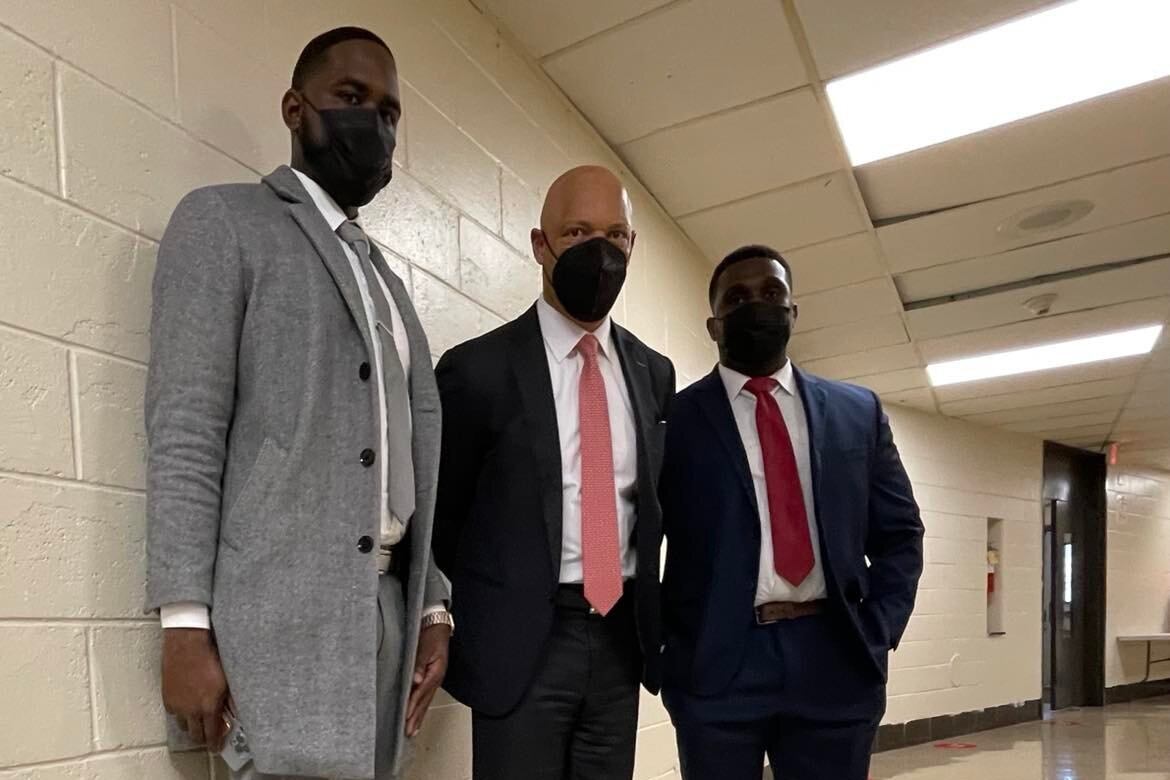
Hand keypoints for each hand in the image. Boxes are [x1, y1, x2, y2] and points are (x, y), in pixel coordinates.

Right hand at [162, 628, 229, 750]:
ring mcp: (177, 705)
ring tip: (199, 718)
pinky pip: (175, 713)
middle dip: (203, 737)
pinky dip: (182, 713)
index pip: (211, 734)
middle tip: (209, 735)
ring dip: (192, 724)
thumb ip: (229, 700)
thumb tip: (234, 712)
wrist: (187, 643)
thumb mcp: (226, 680)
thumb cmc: (211, 657)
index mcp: (208, 706)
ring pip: (184, 725)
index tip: (217, 747)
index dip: (215, 744)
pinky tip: (188, 704)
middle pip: (196, 735)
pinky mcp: (167, 698)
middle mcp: (191, 710)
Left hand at [404, 623, 450, 736]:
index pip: (422, 692)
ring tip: (413, 730)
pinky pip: (426, 697)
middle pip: (425, 701)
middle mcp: (436, 679)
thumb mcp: (424, 646)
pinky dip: (421, 708)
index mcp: (435, 672)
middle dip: (416, 717)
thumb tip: (416, 679)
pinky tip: (417, 715)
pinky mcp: (431, 678)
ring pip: (426, 702)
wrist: (438, 626)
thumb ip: (419, 663)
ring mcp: (435, 680)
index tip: (406, 717)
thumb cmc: (432, 635)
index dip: (413, 705)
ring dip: (419, 716)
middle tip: (408, 732)